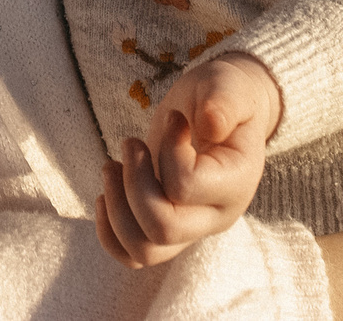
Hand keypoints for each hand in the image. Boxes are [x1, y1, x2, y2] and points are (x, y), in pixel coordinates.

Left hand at [91, 54, 281, 268]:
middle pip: (163, 228)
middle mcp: (216, 216)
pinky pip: (132, 256)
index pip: (186, 187)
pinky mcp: (167, 229)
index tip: (173, 119)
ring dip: (116, 209)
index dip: (167, 152)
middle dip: (134, 183)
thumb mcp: (227, 85)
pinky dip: (109, 232)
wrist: (223, 112)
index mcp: (236, 182)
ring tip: (112, 167)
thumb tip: (212, 123)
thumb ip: (223, 101)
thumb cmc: (224, 96)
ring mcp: (191, 228)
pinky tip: (106, 193)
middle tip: (130, 143)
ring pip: (144, 252)